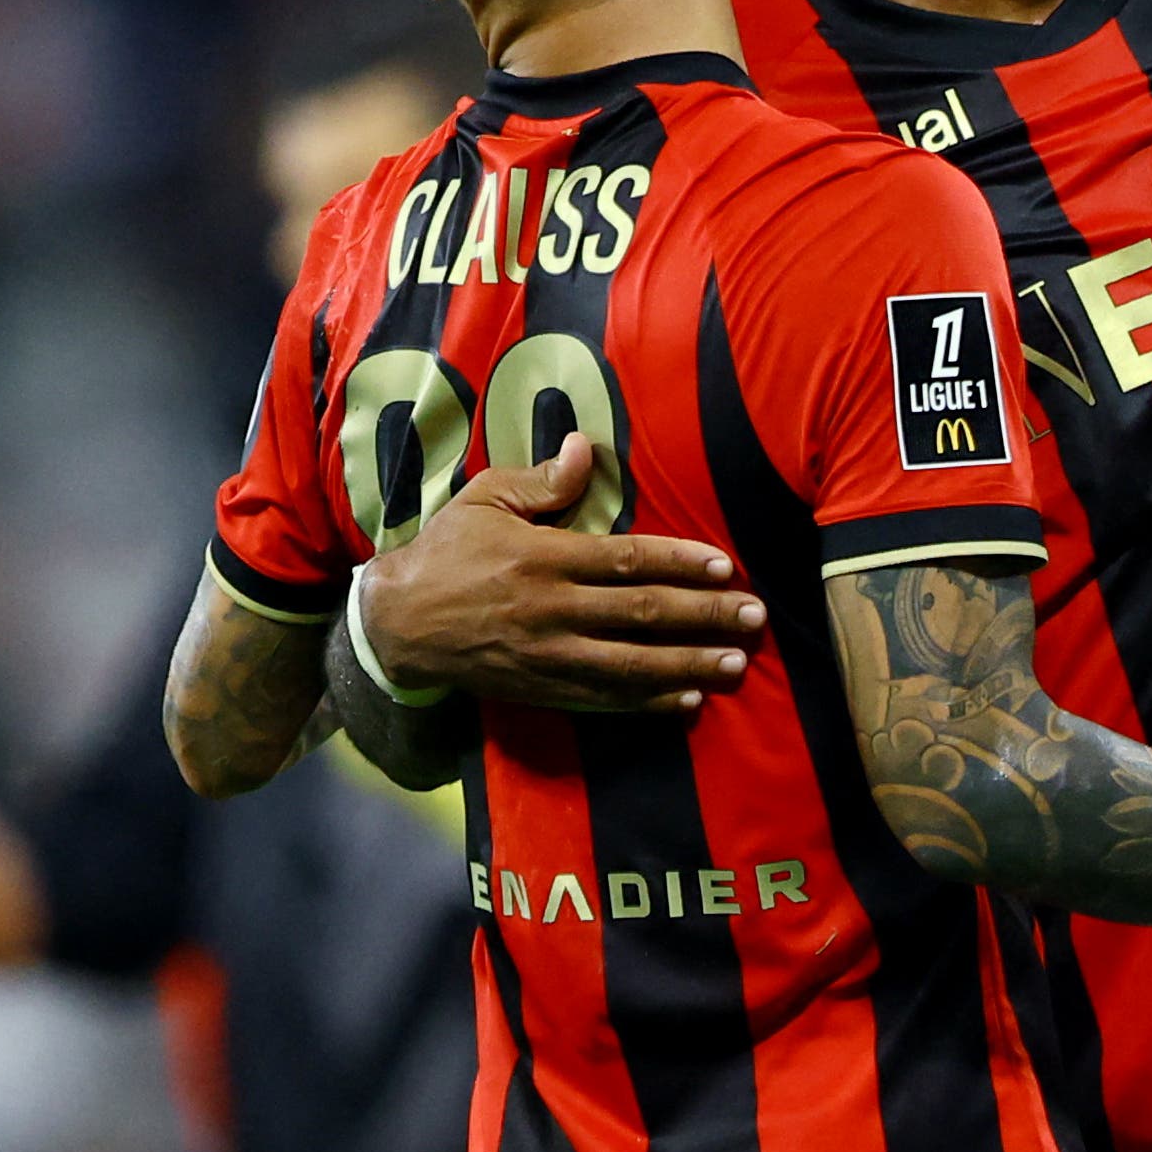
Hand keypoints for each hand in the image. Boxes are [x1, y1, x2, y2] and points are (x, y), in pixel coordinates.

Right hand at [365, 439, 768, 713]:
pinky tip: (688, 702)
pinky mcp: (542, 689)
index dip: (680, 563)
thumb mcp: (484, 500)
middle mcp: (552, 609)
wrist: (397, 625)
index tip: (725, 567)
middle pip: (642, 614)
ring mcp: (549, 655)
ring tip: (734, 664)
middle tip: (754, 617)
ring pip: (631, 664)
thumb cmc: (445, 552)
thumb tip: (586, 449)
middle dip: (703, 616)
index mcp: (544, 557)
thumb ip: (540, 480)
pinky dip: (648, 703)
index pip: (627, 560)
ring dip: (688, 665)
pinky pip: (605, 700)